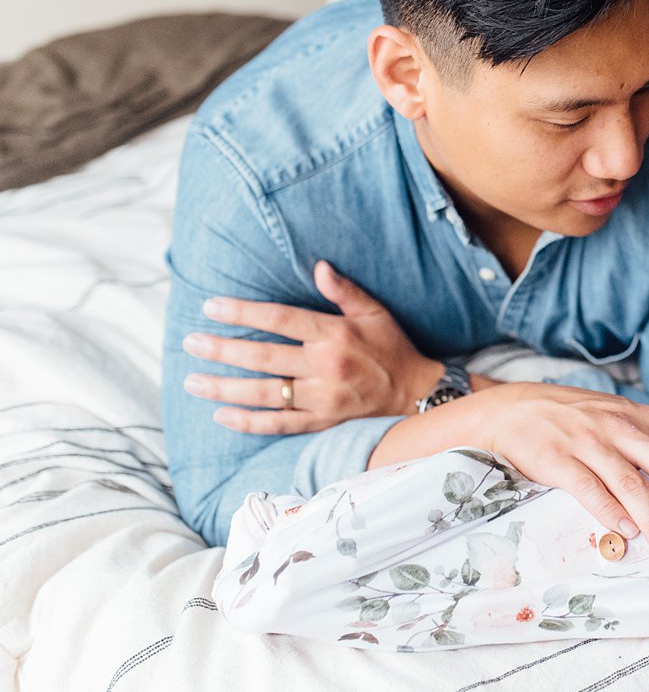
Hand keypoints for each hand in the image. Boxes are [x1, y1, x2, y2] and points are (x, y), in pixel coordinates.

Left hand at [182, 260, 442, 433]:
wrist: (415, 394)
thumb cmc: (392, 348)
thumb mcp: (375, 313)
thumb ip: (345, 291)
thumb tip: (318, 266)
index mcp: (335, 334)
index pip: (280, 319)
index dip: (243, 312)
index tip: (211, 307)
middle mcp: (326, 367)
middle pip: (263, 357)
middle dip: (222, 349)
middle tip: (190, 343)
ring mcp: (322, 399)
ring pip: (264, 394)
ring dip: (225, 388)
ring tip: (193, 380)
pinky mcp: (322, 422)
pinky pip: (279, 425)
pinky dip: (249, 422)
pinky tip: (222, 416)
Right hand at [404, 382, 648, 565]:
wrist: (511, 408)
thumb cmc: (574, 419)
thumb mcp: (619, 418)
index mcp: (643, 418)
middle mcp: (623, 427)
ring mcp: (590, 443)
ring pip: (633, 484)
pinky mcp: (558, 460)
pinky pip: (588, 488)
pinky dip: (609, 512)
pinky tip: (624, 535)